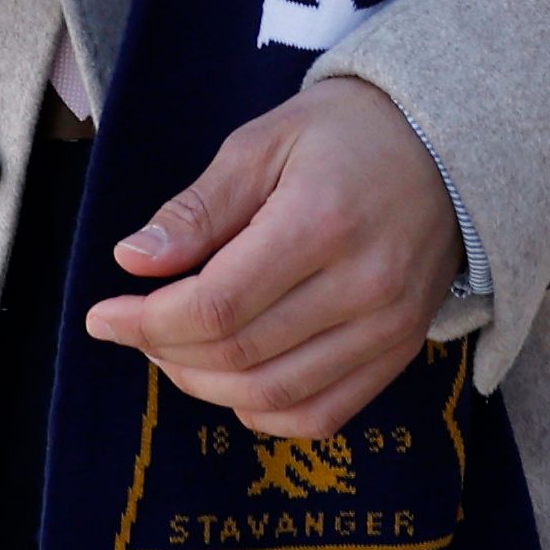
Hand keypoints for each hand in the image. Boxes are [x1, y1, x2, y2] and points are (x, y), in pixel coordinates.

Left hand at [83, 78, 464, 440]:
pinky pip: (320, 415)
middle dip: (165, 351)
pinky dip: (262, 411)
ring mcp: (389, 328)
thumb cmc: (345, 134)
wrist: (447, 145)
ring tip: (174, 348)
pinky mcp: (401, 351)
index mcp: (322, 223)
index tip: (103, 315)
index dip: (146, 322)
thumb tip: (132, 261)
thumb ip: (198, 208)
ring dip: (204, 384)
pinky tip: (232, 377)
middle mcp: (363, 285)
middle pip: (238, 356)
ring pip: (272, 395)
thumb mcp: (262, 143)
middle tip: (134, 325)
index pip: (216, 306)